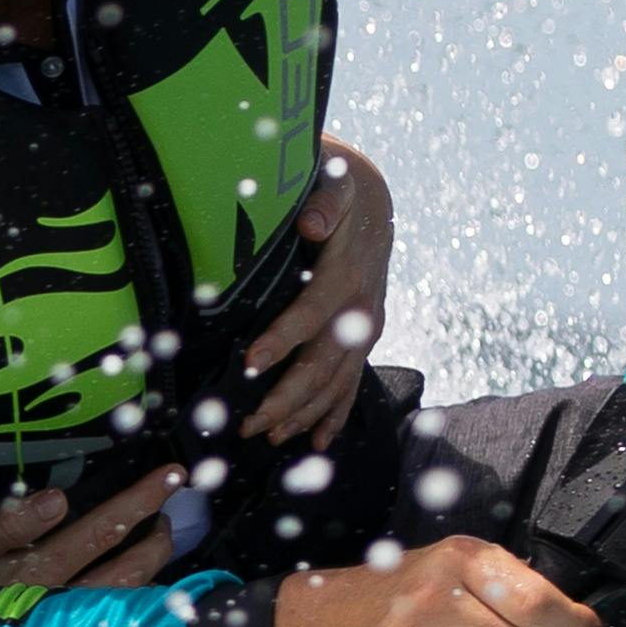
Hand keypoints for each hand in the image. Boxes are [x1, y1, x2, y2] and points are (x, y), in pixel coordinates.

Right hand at [0, 460, 187, 592]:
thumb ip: (6, 527)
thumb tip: (58, 500)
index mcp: (38, 571)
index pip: (104, 530)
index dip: (140, 502)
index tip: (172, 476)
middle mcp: (60, 603)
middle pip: (127, 567)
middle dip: (158, 536)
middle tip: (175, 509)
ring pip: (124, 601)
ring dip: (151, 570)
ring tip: (162, 542)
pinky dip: (134, 608)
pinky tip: (144, 596)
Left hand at [240, 142, 397, 448]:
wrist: (374, 201)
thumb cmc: (341, 191)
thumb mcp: (335, 184)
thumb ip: (324, 203)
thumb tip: (310, 223)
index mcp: (346, 274)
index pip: (313, 313)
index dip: (283, 338)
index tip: (251, 361)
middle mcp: (360, 308)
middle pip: (324, 363)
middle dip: (288, 397)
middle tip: (251, 423)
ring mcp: (365, 327)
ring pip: (337, 381)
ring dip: (304, 413)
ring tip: (270, 437)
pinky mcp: (364, 337)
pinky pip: (352, 382)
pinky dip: (336, 414)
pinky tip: (317, 442)